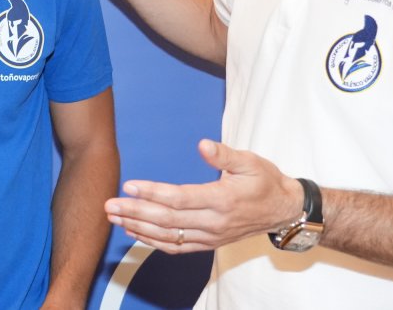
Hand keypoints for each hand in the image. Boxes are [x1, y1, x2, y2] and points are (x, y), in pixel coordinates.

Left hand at [104, 139, 301, 253]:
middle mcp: (214, 223)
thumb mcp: (250, 161)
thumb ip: (224, 154)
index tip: (129, 185)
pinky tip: (135, 232)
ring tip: (114, 217)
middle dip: (135, 212)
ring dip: (138, 228)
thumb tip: (203, 145)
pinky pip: (176, 247)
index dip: (153, 193)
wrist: (283, 210)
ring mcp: (210, 236)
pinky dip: (153, 242)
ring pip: (168, 236)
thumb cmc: (265, 181)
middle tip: (110, 205)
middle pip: (167, 220)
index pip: (180, 198)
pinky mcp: (208, 243)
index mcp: (222, 200)